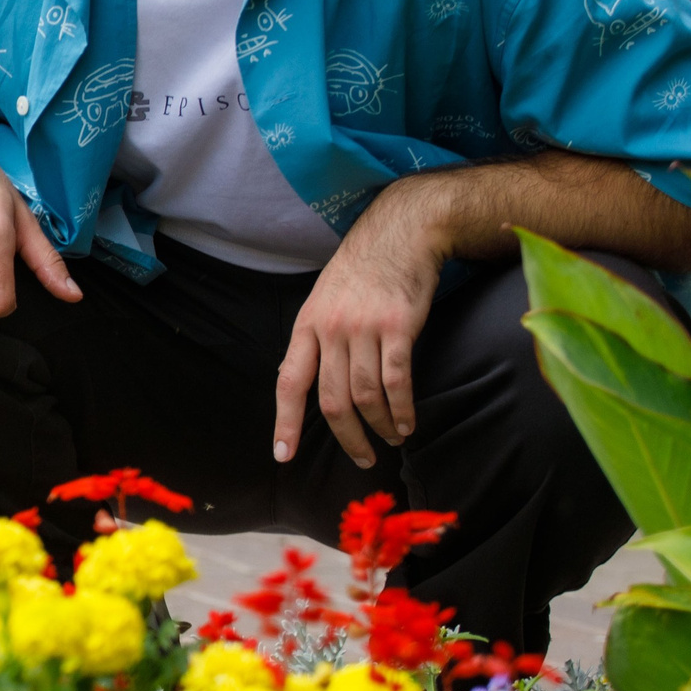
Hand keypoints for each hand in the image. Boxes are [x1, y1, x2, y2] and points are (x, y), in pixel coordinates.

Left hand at [273, 190, 444, 466]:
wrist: (401, 232)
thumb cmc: (362, 269)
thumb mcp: (323, 299)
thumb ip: (315, 339)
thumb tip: (305, 381)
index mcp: (306, 325)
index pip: (289, 382)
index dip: (284, 422)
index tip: (283, 455)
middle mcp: (330, 329)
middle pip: (331, 400)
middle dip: (347, 437)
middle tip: (362, 458)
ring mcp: (364, 328)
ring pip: (365, 395)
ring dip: (380, 426)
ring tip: (391, 439)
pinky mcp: (399, 327)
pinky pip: (397, 381)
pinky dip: (401, 409)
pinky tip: (407, 424)